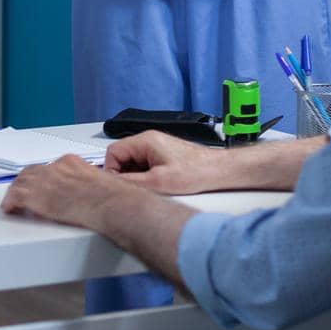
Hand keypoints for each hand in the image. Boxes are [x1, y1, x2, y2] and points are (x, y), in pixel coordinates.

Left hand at [1, 154, 122, 228]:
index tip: (41, 184)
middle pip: (31, 172)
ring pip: (20, 183)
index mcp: (71, 162)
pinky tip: (10, 209)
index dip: (41, 177)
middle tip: (22, 192)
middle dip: (25, 182)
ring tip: (13, 202)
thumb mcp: (101, 181)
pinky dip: (10, 202)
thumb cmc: (113, 198)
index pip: (49, 167)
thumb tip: (92, 193)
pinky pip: (16, 196)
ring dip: (16, 192)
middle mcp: (55, 168)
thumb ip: (90, 183)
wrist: (110, 205)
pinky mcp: (37, 196)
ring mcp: (44, 181)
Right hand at [104, 130, 229, 194]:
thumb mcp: (159, 182)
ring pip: (133, 161)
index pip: (113, 152)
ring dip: (135, 176)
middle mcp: (149, 140)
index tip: (117, 185)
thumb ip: (132, 182)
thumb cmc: (196, 172)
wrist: (219, 170)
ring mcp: (157, 147)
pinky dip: (144, 175)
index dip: (111, 170)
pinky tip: (155, 186)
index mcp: (146, 140)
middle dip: (123, 174)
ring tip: (148, 188)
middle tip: (133, 189)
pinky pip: (144, 164)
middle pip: (122, 156)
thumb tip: (113, 184)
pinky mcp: (163, 154)